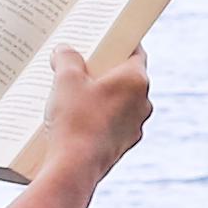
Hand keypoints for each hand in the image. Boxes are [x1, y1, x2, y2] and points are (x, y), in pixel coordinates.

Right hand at [34, 41, 151, 180]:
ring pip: (118, 102)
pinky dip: (97, 119)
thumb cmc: (75, 120)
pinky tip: (74, 119)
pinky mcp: (122, 145)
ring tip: (71, 93)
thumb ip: (66, 58)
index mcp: (136, 80)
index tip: (102, 39)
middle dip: (103, 71)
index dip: (118, 43)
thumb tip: (64, 51)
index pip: (135, 51)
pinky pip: (111, 124)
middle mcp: (142, 102)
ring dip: (99, 96)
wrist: (75, 168)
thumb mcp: (65, 79)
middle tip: (80, 64)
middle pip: (125, 77)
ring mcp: (134, 126)